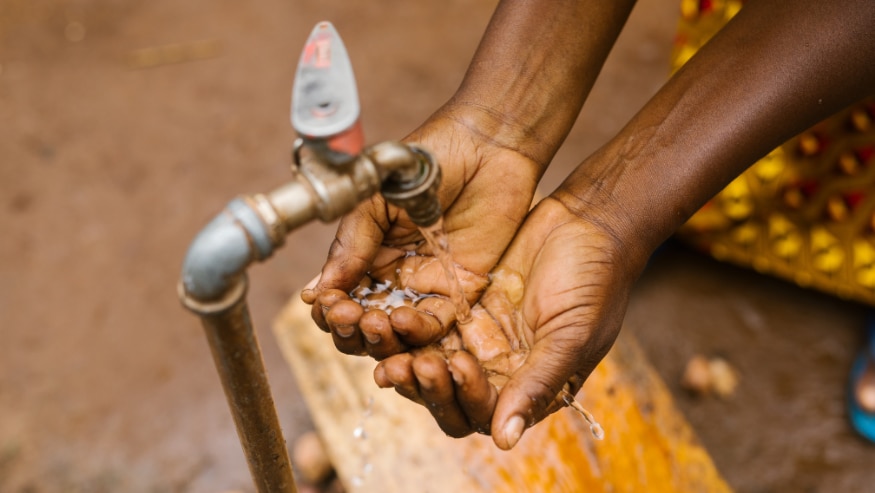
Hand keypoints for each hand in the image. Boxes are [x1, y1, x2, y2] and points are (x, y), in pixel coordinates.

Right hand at [302, 105, 542, 358]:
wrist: (485, 146)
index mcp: (366, 256)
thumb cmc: (426, 163)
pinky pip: (437, 326)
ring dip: (382, 338)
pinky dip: (419, 332)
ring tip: (375, 321)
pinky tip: (404, 320)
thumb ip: (351, 244)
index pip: (339, 299)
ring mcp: (427, 286)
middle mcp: (394, 277)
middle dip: (351, 331)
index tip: (327, 304)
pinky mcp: (462, 290)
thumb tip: (316, 292)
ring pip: (398, 335)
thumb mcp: (376, 200)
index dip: (330, 310)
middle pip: (364, 327)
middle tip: (350, 317)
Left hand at [373, 197, 646, 448]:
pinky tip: (386, 312)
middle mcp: (495, 369)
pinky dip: (403, 324)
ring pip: (427, 360)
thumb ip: (538, 384)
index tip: (458, 363)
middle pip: (444, 395)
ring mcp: (474, 337)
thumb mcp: (572, 335)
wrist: (587, 222)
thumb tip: (504, 441)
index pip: (481, 413)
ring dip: (403, 355)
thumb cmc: (595, 282)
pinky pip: (423, 323)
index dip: (463, 397)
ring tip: (386, 334)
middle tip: (405, 363)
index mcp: (526, 387)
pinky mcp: (458, 306)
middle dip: (423, 384)